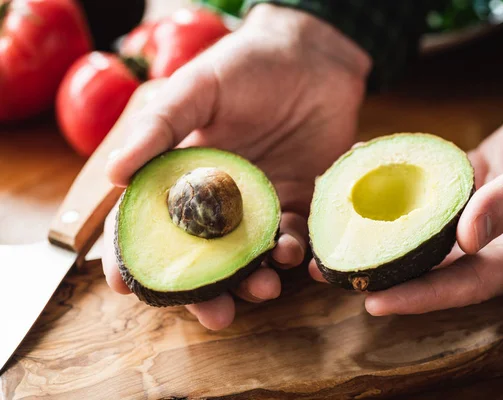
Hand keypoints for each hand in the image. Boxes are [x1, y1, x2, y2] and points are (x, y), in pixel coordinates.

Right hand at [101, 4, 370, 328]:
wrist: (311, 57)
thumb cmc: (245, 65)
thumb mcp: (196, 89)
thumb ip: (158, 128)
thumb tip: (113, 173)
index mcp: (183, 176)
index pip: (149, 225)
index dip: (132, 258)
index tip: (124, 287)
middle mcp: (218, 200)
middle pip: (203, 258)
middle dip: (206, 292)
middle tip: (213, 315)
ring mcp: (259, 205)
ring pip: (250, 258)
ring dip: (254, 281)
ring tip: (263, 290)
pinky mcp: (299, 201)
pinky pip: (295, 238)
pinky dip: (294, 253)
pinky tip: (294, 254)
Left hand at [310, 81, 502, 314]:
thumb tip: (466, 238)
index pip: (466, 286)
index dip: (420, 296)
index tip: (373, 301)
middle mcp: (498, 246)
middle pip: (436, 271)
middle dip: (385, 273)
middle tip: (331, 272)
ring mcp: (480, 222)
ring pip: (424, 237)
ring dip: (381, 236)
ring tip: (332, 235)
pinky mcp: (468, 193)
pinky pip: (426, 198)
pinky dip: (396, 192)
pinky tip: (361, 179)